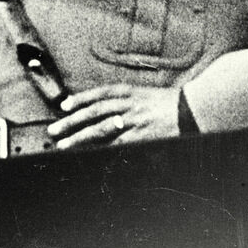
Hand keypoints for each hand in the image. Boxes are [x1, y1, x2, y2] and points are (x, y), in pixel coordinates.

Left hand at [48, 84, 180, 149]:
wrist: (193, 109)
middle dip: (71, 121)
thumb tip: (104, 111)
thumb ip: (126, 102)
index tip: (64, 105)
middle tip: (54, 129)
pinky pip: (116, 145)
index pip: (99, 94)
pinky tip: (89, 156)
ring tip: (63, 145)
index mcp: (130, 92)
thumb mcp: (145, 95)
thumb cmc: (170, 104)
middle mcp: (128, 105)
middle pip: (93, 112)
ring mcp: (133, 121)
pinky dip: (102, 150)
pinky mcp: (141, 137)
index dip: (80, 99)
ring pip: (100, 130)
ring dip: (79, 138)